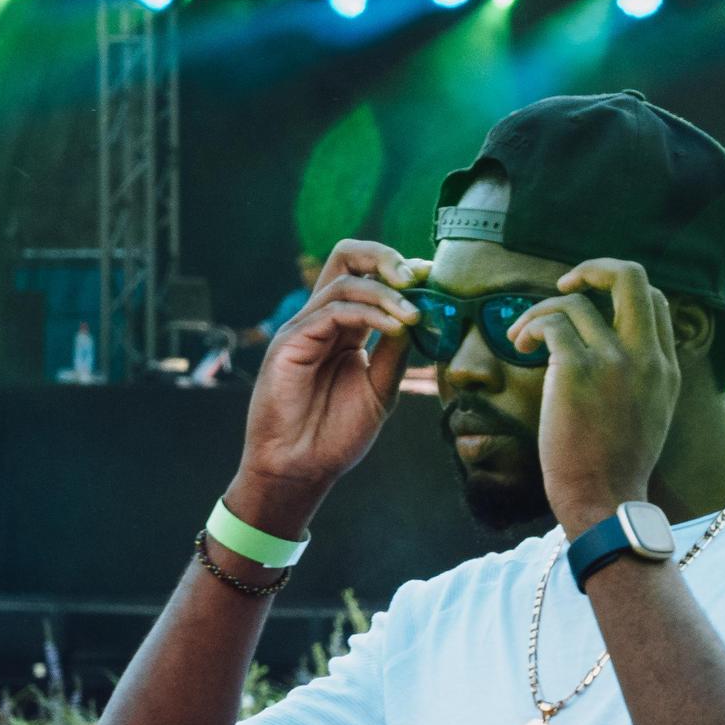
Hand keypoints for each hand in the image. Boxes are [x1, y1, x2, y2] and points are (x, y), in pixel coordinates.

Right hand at [232, 241, 427, 529]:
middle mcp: (323, 319)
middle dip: (385, 256)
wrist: (301, 469)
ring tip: (414, 314)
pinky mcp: (290, 341)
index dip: (400, 270)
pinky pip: (332, 310)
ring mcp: (304, 327)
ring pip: (344, 280)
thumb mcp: (379, 388)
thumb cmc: (336, 434)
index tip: (434, 280)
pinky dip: (368, 313)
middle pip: (346, 257)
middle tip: (419, 276)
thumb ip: (395, 351)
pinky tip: (396, 327)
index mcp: (345, 327)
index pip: (368, 275)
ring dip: (386, 292)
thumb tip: (418, 315)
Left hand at [508, 258, 679, 532]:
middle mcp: (646, 356)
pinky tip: (520, 346)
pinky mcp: (576, 369)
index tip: (587, 305)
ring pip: (574, 302)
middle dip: (592, 269)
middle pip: (631, 276)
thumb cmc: (614, 466)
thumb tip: (606, 344)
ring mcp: (613, 360)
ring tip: (522, 337)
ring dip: (540, 311)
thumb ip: (641, 375)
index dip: (617, 290)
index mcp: (666, 367)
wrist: (604, 501)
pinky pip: (550, 323)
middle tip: (564, 287)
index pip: (654, 299)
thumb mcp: (649, 414)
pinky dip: (529, 327)